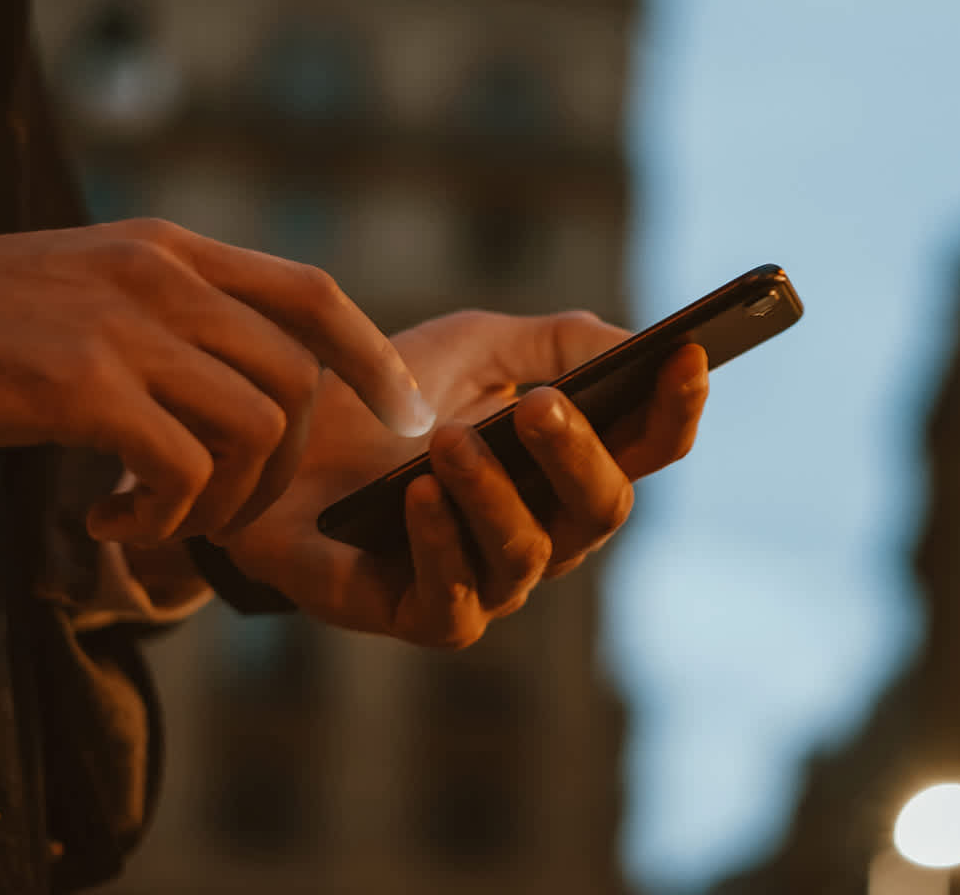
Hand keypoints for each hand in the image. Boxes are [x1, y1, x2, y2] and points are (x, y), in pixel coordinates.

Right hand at [0, 217, 432, 544]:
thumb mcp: (81, 289)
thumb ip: (162, 317)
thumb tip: (232, 379)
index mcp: (167, 249)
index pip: (312, 293)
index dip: (373, 357)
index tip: (403, 415)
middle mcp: (161, 276)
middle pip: (299, 381)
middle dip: (282, 468)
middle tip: (214, 512)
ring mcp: (123, 325)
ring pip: (258, 429)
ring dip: (225, 503)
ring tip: (153, 522)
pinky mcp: (78, 384)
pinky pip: (184, 471)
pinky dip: (163, 520)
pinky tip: (103, 524)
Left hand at [216, 310, 710, 645]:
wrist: (270, 450)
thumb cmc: (380, 403)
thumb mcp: (472, 347)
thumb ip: (558, 342)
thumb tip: (637, 344)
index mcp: (565, 465)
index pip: (645, 447)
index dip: (675, 409)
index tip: (689, 357)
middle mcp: (544, 529)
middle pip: (603, 508)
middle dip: (580, 455)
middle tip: (544, 406)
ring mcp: (488, 580)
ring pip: (529, 554)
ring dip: (496, 493)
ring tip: (450, 441)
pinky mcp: (423, 616)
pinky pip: (456, 601)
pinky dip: (442, 544)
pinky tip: (420, 495)